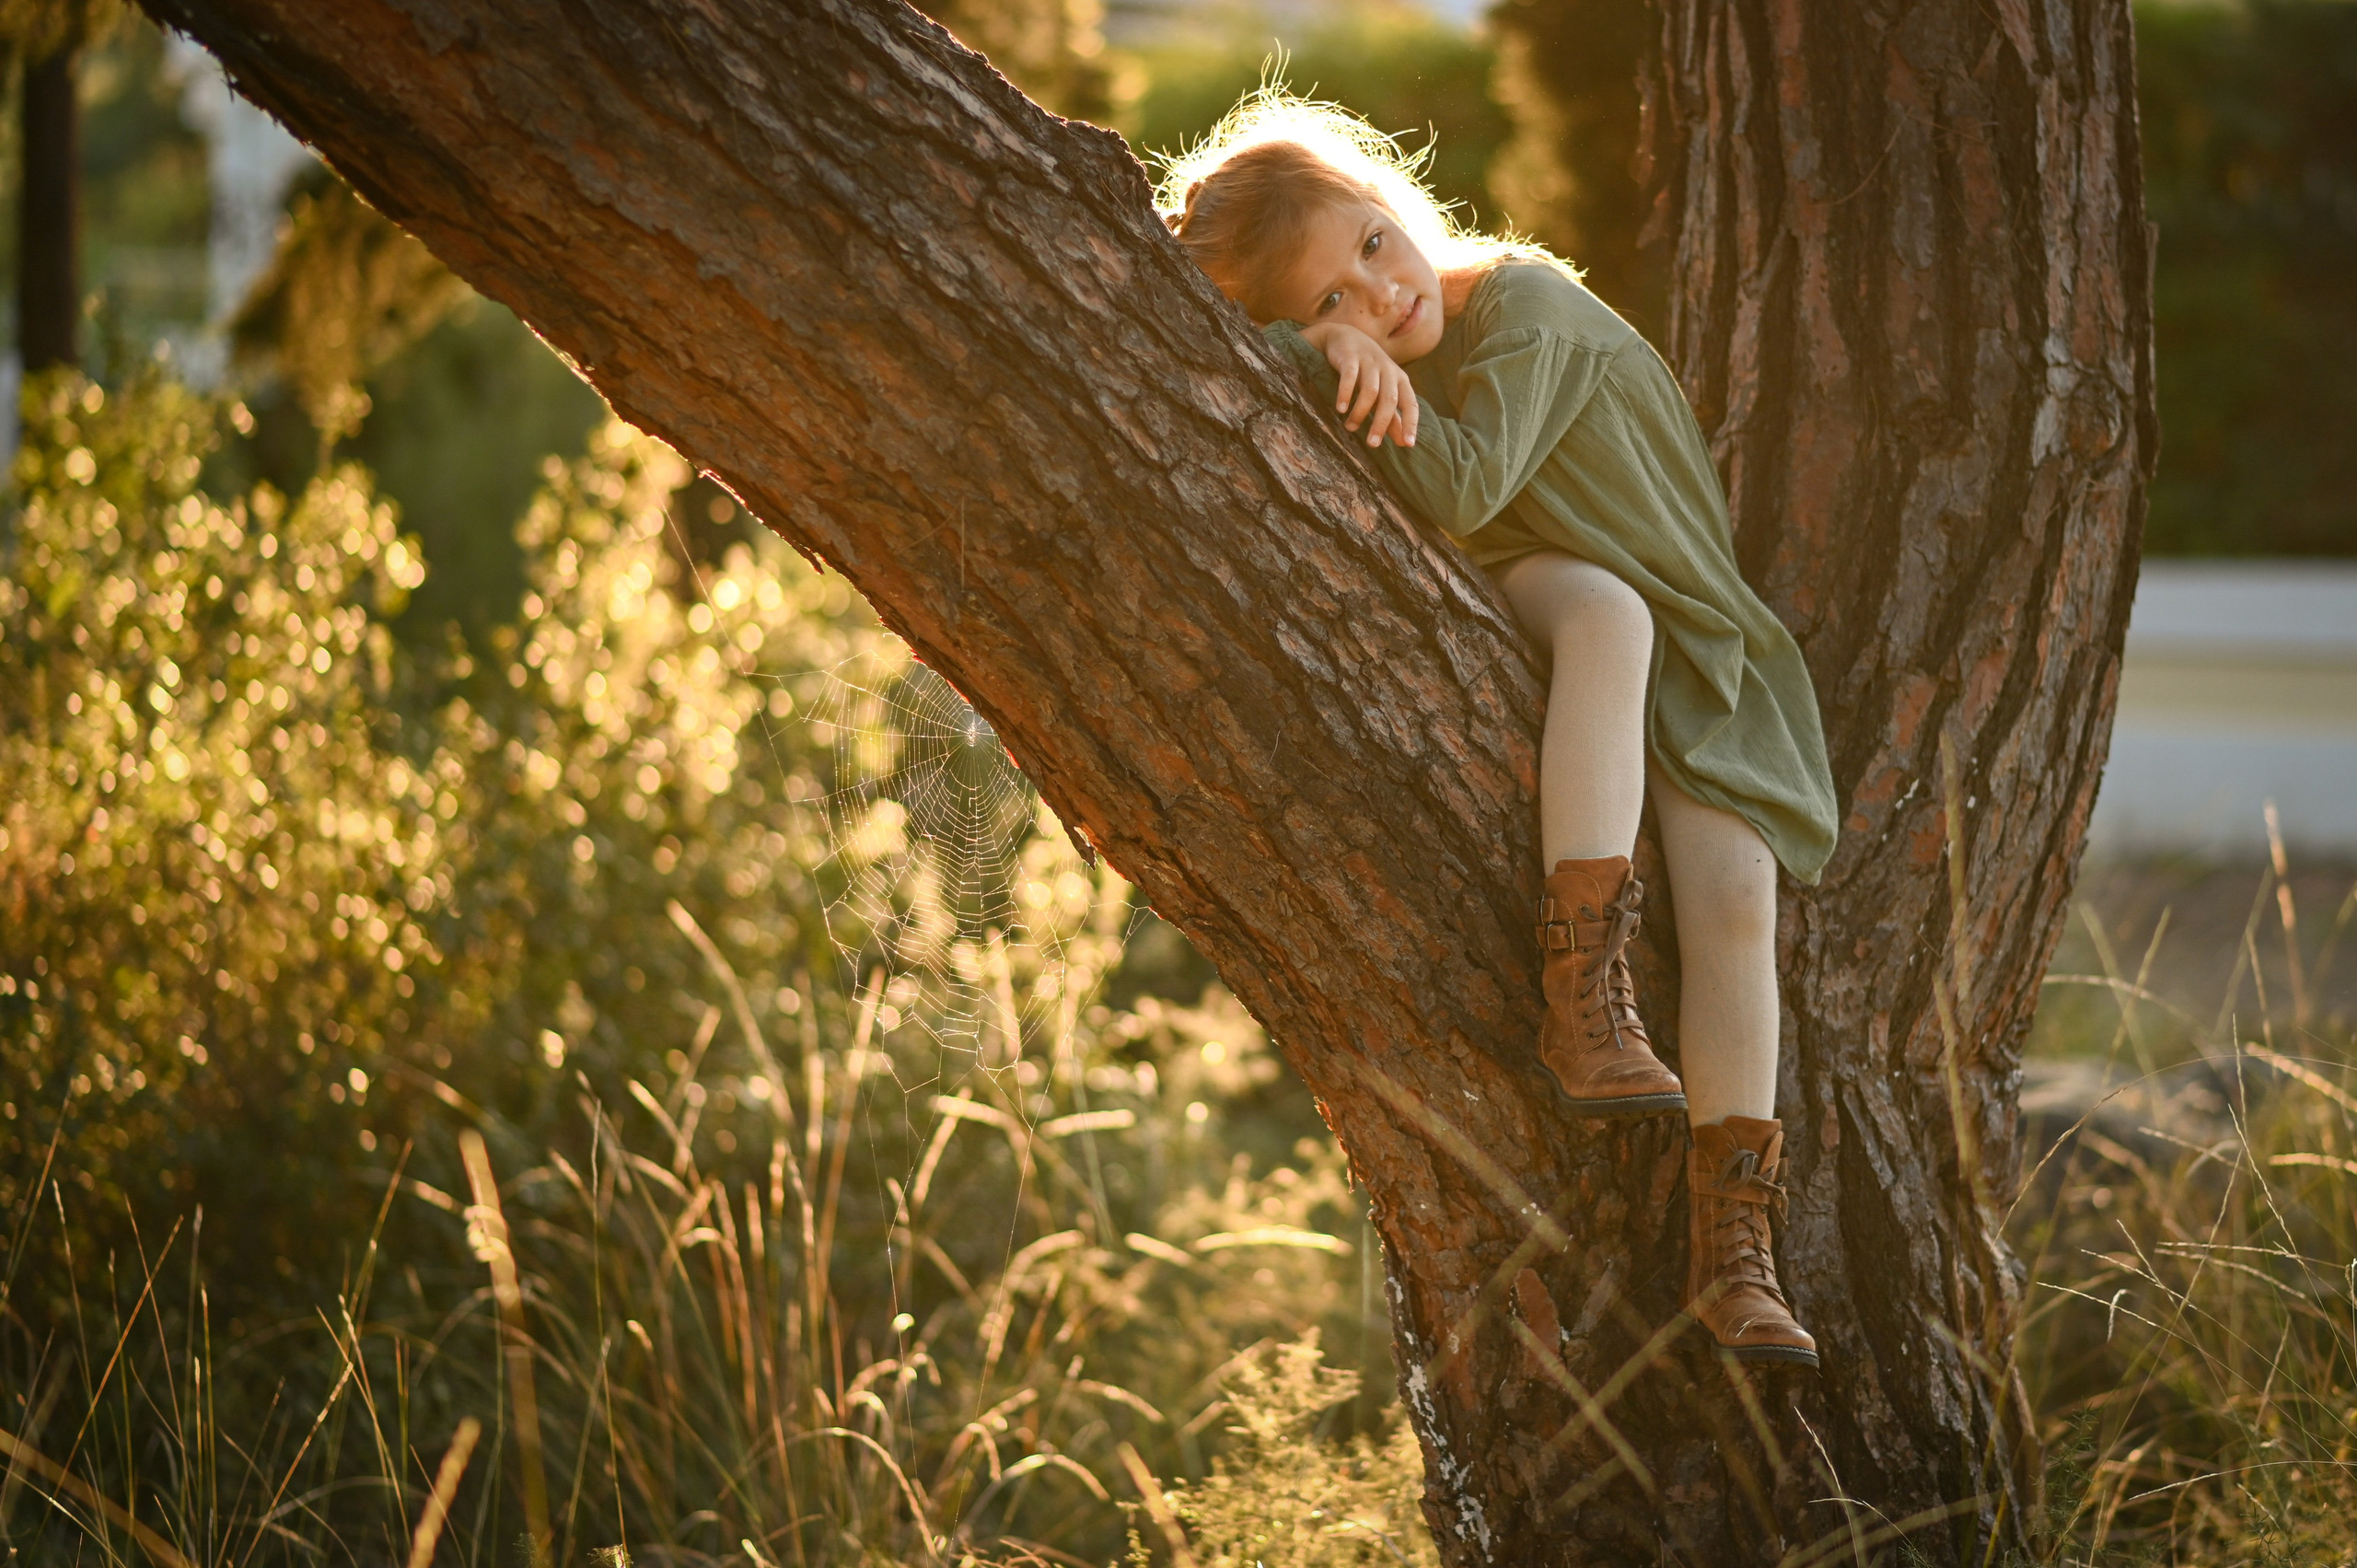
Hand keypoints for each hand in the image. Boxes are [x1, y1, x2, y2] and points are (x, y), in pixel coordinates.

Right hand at [1300, 323, 1418, 448]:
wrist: (1344, 338)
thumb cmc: (1367, 370)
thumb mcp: (1382, 392)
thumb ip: (1393, 417)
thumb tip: (1404, 443)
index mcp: (1400, 380)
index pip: (1410, 403)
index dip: (1410, 423)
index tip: (1408, 444)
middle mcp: (1388, 370)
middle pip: (1389, 399)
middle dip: (1381, 423)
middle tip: (1372, 443)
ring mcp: (1370, 362)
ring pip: (1370, 390)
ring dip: (1360, 411)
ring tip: (1350, 427)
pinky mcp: (1351, 357)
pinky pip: (1350, 377)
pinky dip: (1345, 393)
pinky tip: (1340, 409)